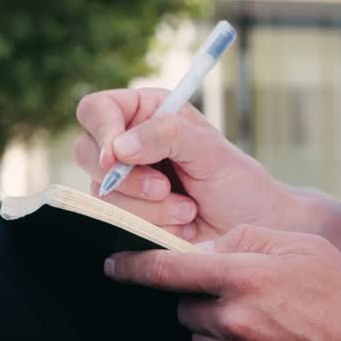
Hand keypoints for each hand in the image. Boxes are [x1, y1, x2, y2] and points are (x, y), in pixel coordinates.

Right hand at [75, 89, 340, 256]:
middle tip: (166, 189)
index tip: (118, 157)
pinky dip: (149, 228)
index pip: (97, 110)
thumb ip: (168, 135)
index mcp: (146, 113)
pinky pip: (114, 223)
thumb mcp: (210, 151)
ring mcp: (124, 183)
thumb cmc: (238, 184)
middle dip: (128, 179)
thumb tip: (119, 146)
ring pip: (101, 194)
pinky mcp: (127, 217)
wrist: (253, 230)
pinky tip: (180, 228)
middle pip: (87, 153)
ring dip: (148, 209)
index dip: (101, 131)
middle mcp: (129, 145)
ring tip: (188, 211)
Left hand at [104, 225, 340, 340]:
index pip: (168, 271)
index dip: (133, 266)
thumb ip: (246, 239)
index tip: (112, 265)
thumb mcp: (303, 246)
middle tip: (250, 297)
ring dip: (220, 332)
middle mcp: (233, 324)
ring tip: (271, 327)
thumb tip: (203, 253)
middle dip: (207, 299)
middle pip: (187, 307)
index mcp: (243, 280)